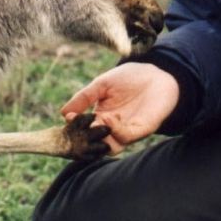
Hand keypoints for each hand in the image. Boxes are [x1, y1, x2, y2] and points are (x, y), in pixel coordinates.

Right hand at [61, 62, 178, 153]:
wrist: (157, 74)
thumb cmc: (129, 78)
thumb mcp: (101, 84)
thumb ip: (83, 98)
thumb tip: (63, 113)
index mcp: (100, 117)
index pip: (84, 131)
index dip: (75, 129)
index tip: (69, 120)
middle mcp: (112, 128)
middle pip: (94, 144)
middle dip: (85, 140)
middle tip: (79, 129)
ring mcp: (126, 131)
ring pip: (109, 147)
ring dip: (100, 139)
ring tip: (97, 121)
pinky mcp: (141, 130)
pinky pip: (125, 137)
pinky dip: (114, 130)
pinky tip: (110, 117)